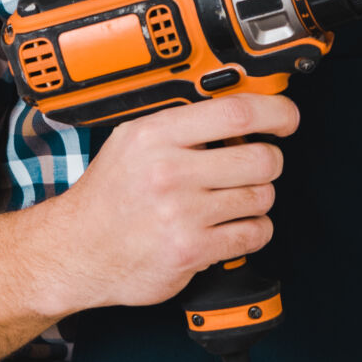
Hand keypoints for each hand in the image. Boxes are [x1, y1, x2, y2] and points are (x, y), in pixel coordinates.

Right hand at [32, 91, 298, 312]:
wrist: (75, 251)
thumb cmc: (107, 199)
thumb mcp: (131, 143)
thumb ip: (180, 125)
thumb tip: (240, 112)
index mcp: (155, 135)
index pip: (236, 112)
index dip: (275, 111)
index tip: (287, 117)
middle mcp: (169, 172)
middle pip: (260, 158)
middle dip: (269, 163)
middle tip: (256, 167)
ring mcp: (182, 213)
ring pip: (261, 197)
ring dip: (257, 200)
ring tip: (231, 202)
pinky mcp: (191, 250)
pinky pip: (253, 234)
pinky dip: (252, 231)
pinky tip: (231, 227)